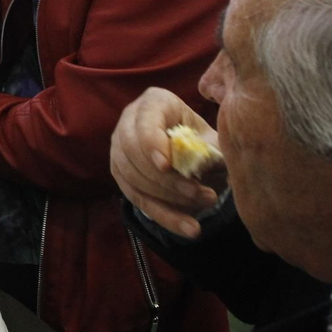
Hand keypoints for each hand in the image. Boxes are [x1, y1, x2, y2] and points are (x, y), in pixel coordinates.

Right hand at [109, 87, 221, 238]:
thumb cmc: (202, 138)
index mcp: (154, 102)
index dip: (152, 144)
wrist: (192, 151)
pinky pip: (138, 199)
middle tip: (205, 195)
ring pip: (134, 179)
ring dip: (171, 200)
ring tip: (206, 207)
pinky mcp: (121, 175)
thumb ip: (211, 150)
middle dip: (169, 180)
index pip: (144, 122)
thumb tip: (211, 165)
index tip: (166, 166)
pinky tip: (189, 228)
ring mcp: (119, 149)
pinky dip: (165, 216)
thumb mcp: (211, 139)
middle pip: (134, 153)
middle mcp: (128, 122)